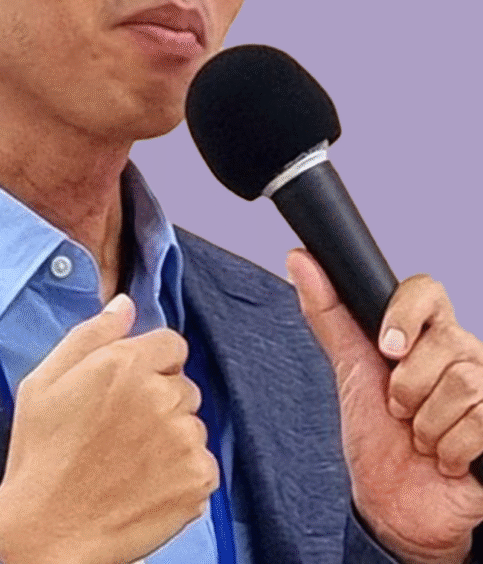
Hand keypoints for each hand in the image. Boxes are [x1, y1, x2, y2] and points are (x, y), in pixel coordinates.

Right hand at [0, 293, 217, 563]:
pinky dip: (184, 473)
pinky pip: (204, 463)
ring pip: (193, 424)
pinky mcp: (197, 480)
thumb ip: (90, 334)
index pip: (171, 343)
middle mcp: (160, 395)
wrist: (47, 530)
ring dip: (173, 436)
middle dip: (161, 398)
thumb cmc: (40, 455)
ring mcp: (182, 439)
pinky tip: (147, 483)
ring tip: (131, 460)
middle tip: (124, 428)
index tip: (132, 386)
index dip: (152, 362)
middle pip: (183, 383)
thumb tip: (125, 304)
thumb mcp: (44, 380)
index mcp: (124, 364)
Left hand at [287, 248, 482, 563]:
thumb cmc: (376, 434)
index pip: (427, 291)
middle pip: (445, 342)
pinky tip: (445, 458)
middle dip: (407, 386)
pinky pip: (480, 421)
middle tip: (399, 409)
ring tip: (420, 437)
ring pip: (462, 384)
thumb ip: (327, 312)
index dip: (406, 314)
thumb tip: (298, 261)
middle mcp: (463, 355)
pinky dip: (451, 450)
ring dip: (426, 424)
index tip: (385, 347)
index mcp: (427, 334)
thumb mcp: (348, 367)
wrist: (395, 502)